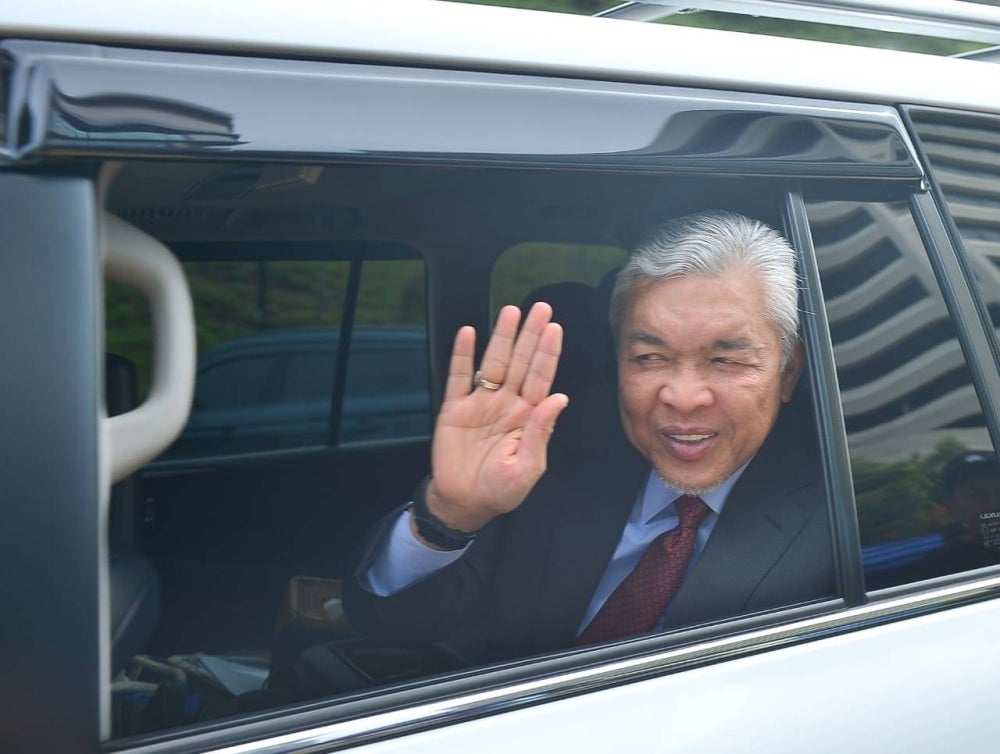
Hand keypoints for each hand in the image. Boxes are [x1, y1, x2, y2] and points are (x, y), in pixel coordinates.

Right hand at [426, 302, 567, 532]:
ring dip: (501, 338)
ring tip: (510, 312)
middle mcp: (507, 403)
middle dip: (530, 335)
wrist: (465, 502)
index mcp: (528, 416)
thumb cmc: (502, 489)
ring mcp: (481, 403)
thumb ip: (541, 432)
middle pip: (520, 362)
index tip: (554, 328)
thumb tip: (559, 397)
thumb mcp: (528, 467)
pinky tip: (468, 334)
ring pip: (493, 363)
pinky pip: (459, 377)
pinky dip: (462, 355)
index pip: (541, 377)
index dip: (547, 353)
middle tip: (540, 308)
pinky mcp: (455, 409)